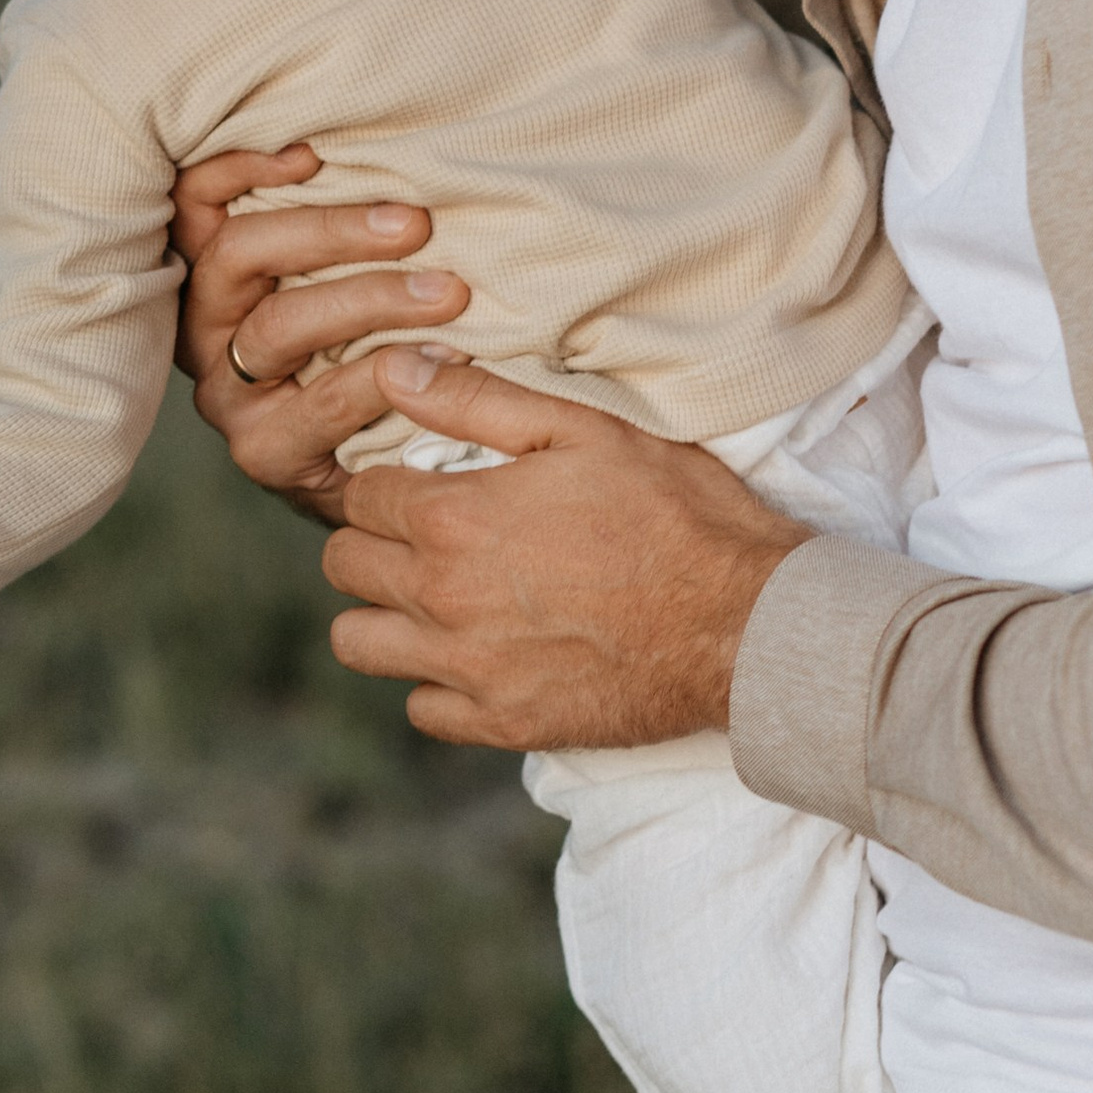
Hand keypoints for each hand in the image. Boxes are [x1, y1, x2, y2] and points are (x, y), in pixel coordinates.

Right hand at [170, 142, 473, 517]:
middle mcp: (204, 333)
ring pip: (282, 326)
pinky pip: (323, 406)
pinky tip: (446, 358)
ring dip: (372, 299)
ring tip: (450, 293)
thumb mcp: (341, 274)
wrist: (376, 472)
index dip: (237, 167)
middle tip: (416, 223)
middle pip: (239, 254)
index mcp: (212, 277)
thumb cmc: (363, 349)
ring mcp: (228, 396)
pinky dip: (388, 377)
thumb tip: (357, 152)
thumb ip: (335, 225)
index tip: (313, 154)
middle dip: (331, 231)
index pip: (193, 202)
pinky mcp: (265, 452)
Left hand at [321, 352, 812, 747]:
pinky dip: (435, 683)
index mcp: (455, 518)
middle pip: (345, 566)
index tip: (419, 486)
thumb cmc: (678, 515)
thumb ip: (477, 401)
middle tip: (424, 536)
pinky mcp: (502, 723)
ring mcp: (468, 668)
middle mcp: (443, 597)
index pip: (359, 495)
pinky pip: (420, 709)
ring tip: (433, 597)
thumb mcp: (585, 431)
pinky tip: (476, 654)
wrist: (747, 625)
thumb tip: (392, 369)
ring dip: (385, 616)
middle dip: (373, 542)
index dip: (386, 483)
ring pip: (358, 643)